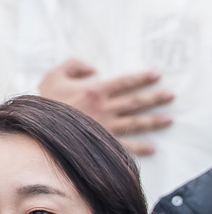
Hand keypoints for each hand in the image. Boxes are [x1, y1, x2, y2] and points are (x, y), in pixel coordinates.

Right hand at [38, 59, 172, 156]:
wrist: (38, 129)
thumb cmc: (45, 102)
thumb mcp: (53, 76)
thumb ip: (72, 65)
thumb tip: (93, 66)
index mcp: (95, 91)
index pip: (125, 82)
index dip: (142, 78)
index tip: (158, 75)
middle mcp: (105, 109)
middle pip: (136, 102)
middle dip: (155, 98)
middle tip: (172, 95)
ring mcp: (106, 127)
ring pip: (136, 123)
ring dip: (154, 121)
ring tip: (170, 119)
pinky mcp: (103, 143)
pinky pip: (125, 147)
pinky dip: (140, 148)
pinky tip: (153, 148)